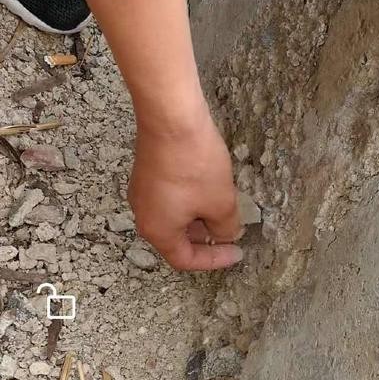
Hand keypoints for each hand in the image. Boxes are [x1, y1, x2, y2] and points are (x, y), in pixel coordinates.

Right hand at [128, 105, 242, 270]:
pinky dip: (189, 201)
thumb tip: (225, 234)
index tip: (236, 252)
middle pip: (176, 239)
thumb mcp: (221, 203)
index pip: (185, 259)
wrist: (171, 119)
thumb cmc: (194, 165)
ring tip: (223, 207)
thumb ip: (226, 228)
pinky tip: (208, 187)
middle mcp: (143, 215)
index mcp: (158, 231)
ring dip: (198, 218)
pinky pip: (169, 198)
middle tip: (231, 231)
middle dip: (206, 238)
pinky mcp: (146, 173)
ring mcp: (142, 192)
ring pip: (173, 217)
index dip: (213, 260)